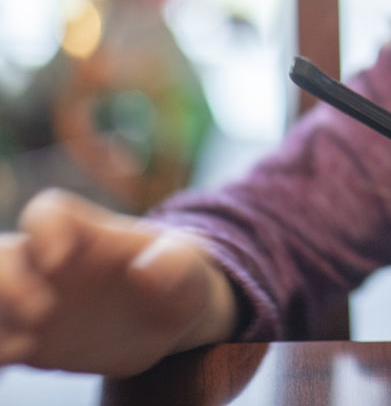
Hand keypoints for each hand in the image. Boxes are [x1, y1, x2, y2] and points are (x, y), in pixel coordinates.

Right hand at [0, 189, 236, 375]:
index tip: (59, 260)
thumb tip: (146, 272)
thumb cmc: (180, 280)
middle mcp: (51, 265)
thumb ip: (175, 265)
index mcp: (89, 236)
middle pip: (2, 254)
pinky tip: (15, 359)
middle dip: (5, 282)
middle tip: (40, 314)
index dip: (45, 230)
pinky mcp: (28, 338)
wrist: (171, 319)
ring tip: (22, 349)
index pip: (50, 213)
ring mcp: (35, 300)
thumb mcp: (190, 271)